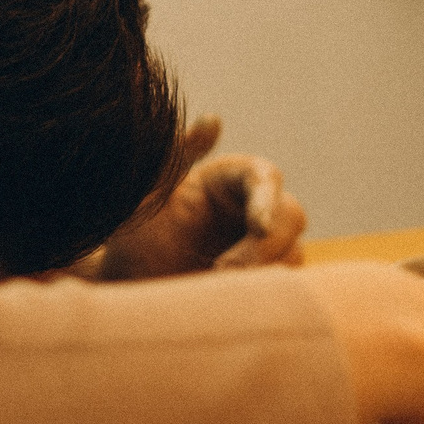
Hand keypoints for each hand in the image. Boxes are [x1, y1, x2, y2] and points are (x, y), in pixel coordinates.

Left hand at [98, 115, 307, 278]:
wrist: (130, 287)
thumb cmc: (135, 237)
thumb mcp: (148, 198)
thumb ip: (177, 158)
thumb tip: (212, 120)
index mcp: (230, 179)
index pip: (265, 177)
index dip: (267, 199)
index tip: (258, 227)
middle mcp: (254, 208)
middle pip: (291, 216)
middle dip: (265, 246)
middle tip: (224, 271)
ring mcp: (264, 246)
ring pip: (292, 254)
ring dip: (262, 273)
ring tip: (214, 287)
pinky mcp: (264, 279)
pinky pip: (283, 286)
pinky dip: (263, 293)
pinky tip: (229, 302)